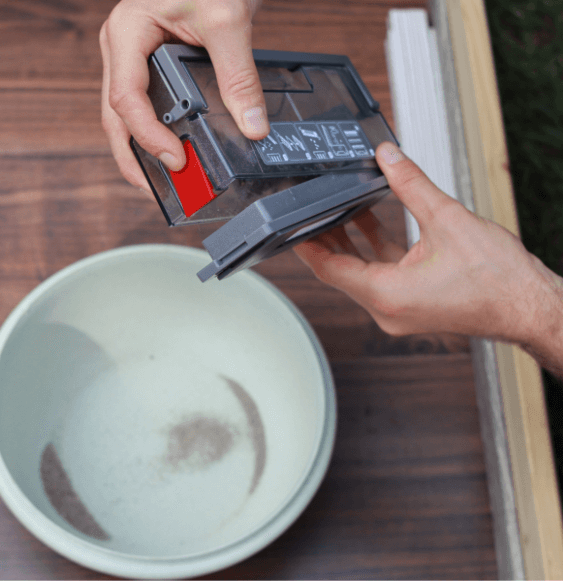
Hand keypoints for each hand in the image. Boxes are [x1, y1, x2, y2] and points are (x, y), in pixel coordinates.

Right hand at [100, 0, 267, 194]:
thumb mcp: (228, 21)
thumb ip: (239, 77)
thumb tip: (252, 125)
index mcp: (127, 33)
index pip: (126, 98)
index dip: (148, 135)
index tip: (176, 158)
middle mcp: (121, 46)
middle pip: (115, 114)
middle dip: (132, 155)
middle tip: (154, 189)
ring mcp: (130, 53)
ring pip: (124, 112)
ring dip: (139, 146)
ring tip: (159, 178)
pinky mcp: (146, 59)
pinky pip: (141, 101)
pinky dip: (152, 127)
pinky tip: (168, 147)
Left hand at [294, 142, 562, 361]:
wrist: (532, 307)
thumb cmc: (501, 281)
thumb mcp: (449, 220)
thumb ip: (411, 186)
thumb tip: (388, 158)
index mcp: (387, 296)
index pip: (329, 269)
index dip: (307, 243)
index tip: (288, 225)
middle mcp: (387, 310)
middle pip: (340, 271)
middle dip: (325, 237)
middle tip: (310, 208)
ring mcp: (398, 310)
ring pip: (360, 272)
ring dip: (349, 241)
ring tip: (336, 207)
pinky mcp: (411, 303)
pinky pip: (381, 274)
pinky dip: (374, 250)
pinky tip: (368, 221)